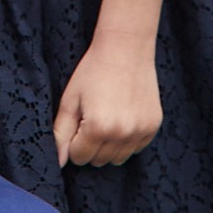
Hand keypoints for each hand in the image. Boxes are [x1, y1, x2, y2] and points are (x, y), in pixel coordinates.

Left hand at [53, 39, 163, 167]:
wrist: (126, 49)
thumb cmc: (93, 72)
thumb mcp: (70, 100)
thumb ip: (61, 134)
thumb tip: (59, 162)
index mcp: (98, 127)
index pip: (79, 157)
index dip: (73, 141)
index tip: (78, 121)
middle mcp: (122, 133)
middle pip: (99, 161)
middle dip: (90, 145)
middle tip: (92, 117)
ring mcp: (140, 131)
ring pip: (118, 159)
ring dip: (109, 146)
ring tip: (107, 118)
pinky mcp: (153, 126)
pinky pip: (135, 148)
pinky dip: (126, 140)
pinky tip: (122, 117)